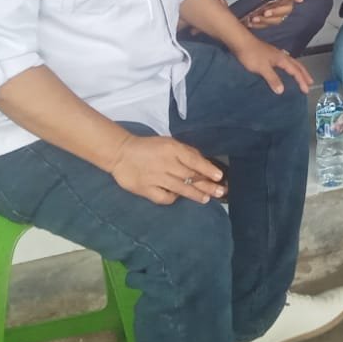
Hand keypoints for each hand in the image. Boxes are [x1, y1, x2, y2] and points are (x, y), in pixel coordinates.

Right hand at [109, 133, 225, 205]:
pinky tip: (179, 197)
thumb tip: (203, 163)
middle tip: (221, 192)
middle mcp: (166, 163)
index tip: (219, 176)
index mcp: (172, 149)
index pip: (194, 160)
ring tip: (206, 198)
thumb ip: (185, 152)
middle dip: (207, 185)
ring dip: (195, 194)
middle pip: (190, 176)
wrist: (121, 153)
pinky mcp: (146, 189)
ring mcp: (156, 177)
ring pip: (180, 188)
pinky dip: (173, 198)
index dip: (208, 169)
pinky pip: (164, 197)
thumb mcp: (169, 143)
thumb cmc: (149, 147)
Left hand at [232, 36, 313, 94]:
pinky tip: (285, 69)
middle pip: (297, 65)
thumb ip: (273, 79)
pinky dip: (290, 67)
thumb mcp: (262, 68)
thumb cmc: (252, 55)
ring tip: (302, 76)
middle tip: (311, 82)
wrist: (241, 42)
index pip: (295, 71)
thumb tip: (282, 91)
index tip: (307, 91)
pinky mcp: (270, 54)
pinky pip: (285, 62)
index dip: (301, 81)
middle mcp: (281, 56)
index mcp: (282, 59)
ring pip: (291, 62)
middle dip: (304, 74)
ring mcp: (275, 54)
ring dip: (298, 70)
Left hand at [245, 0, 295, 28]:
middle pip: (285, 11)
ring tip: (254, 19)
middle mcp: (285, 4)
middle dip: (276, 12)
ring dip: (266, 21)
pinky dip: (258, 25)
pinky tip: (250, 23)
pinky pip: (266, 24)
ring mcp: (278, 12)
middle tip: (266, 12)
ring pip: (276, 20)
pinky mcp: (269, 18)